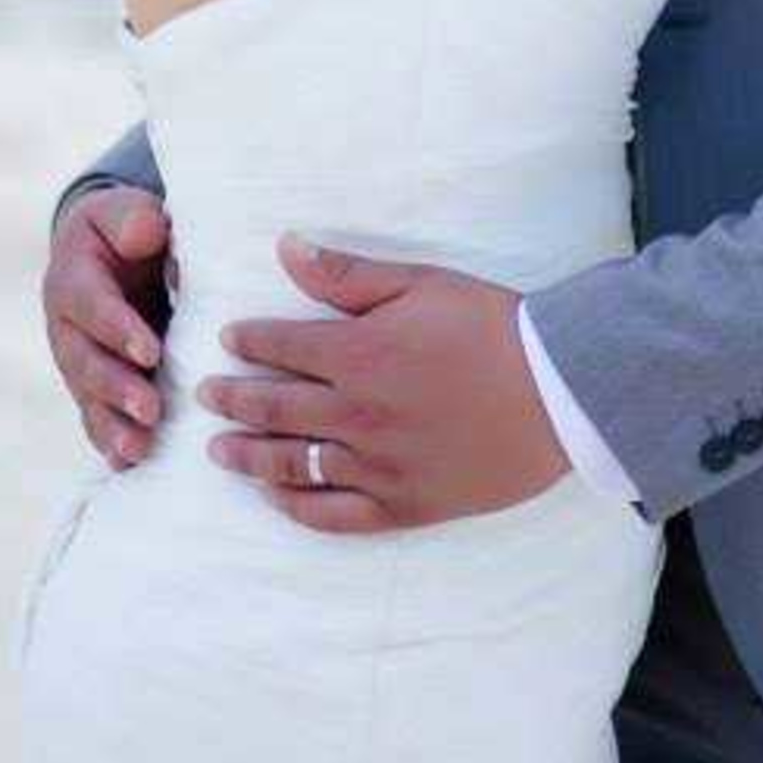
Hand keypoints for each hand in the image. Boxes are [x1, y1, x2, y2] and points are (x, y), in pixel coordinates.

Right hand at [43, 185, 170, 467]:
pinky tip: (130, 465)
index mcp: (73, 278)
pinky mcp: (90, 385)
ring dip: (112, 426)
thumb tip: (151, 235)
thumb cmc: (125, 229)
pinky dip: (110, 442)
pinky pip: (95, 417)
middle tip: (151, 410)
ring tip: (139, 449)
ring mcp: (74, 361)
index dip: (118, 330)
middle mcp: (65, 327)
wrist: (103, 252)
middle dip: (116, 389)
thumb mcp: (127, 211)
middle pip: (85, 362)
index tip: (151, 352)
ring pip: (88, 398)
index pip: (93, 306)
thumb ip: (135, 218)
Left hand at [198, 235, 569, 535]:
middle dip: (232, 398)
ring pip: (290, 466)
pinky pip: (333, 514)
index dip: (249, 342)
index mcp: (358, 354)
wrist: (559, 392)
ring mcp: (376, 466)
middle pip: (273, 408)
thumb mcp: (421, 284)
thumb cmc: (493, 327)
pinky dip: (297, 507)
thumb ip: (346, 275)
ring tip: (218, 451)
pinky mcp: (402, 505)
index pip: (281, 347)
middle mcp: (355, 415)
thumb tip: (284, 248)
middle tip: (204, 395)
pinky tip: (277, 497)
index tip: (227, 340)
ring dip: (247, 455)